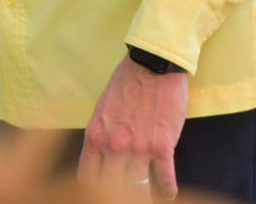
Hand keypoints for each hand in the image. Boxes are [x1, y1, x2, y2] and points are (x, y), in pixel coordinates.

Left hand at [78, 55, 187, 200]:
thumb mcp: (102, 110)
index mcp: (95, 137)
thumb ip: (101, 137)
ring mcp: (138, 148)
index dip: (93, 192)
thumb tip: (100, 160)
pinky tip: (168, 193)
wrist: (153, 65)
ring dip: (144, 194)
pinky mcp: (162, 146)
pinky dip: (167, 190)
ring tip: (148, 196)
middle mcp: (114, 146)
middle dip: (119, 195)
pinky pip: (165, 180)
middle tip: (126, 196)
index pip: (87, 178)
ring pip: (138, 188)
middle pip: (112, 188)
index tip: (102, 194)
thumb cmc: (127, 84)